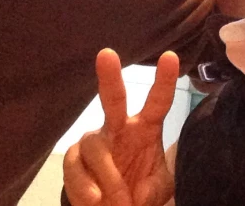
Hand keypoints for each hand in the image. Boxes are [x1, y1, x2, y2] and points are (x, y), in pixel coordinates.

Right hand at [63, 49, 178, 205]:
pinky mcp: (74, 159)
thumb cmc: (139, 190)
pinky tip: (95, 200)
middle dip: (110, 76)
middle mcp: (119, 128)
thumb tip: (140, 190)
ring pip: (95, 147)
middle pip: (114, 99)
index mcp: (146, 128)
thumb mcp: (158, 189)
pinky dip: (85, 186)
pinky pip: (75, 167)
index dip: (164, 80)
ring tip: (119, 202)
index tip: (171, 57)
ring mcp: (95, 142)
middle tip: (107, 54)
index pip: (158, 102)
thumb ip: (156, 186)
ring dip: (108, 178)